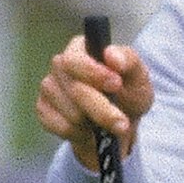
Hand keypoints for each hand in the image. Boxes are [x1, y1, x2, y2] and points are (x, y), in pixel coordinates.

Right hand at [35, 34, 150, 167]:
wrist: (119, 124)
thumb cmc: (128, 95)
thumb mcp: (139, 77)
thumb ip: (129, 61)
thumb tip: (111, 54)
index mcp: (81, 48)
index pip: (74, 59)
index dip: (93, 73)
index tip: (116, 84)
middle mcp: (60, 65)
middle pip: (74, 89)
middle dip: (101, 109)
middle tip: (122, 122)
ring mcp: (49, 88)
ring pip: (70, 112)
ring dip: (94, 124)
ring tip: (106, 124)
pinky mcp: (44, 110)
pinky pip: (61, 127)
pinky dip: (81, 134)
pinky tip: (89, 129)